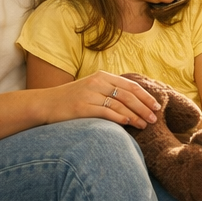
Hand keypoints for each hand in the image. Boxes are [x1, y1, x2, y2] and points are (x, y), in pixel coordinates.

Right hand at [39, 71, 159, 128]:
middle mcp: (97, 83)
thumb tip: (135, 103)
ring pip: (119, 104)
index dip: (145, 96)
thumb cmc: (71, 99)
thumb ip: (110, 91)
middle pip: (128, 95)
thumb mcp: (92, 89)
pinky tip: (128, 123)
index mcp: (102, 76)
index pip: (130, 85)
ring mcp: (89, 95)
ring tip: (145, 124)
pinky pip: (105, 112)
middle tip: (154, 118)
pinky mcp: (82, 108)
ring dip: (135, 115)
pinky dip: (119, 117)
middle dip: (144, 107)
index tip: (156, 106)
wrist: (45, 104)